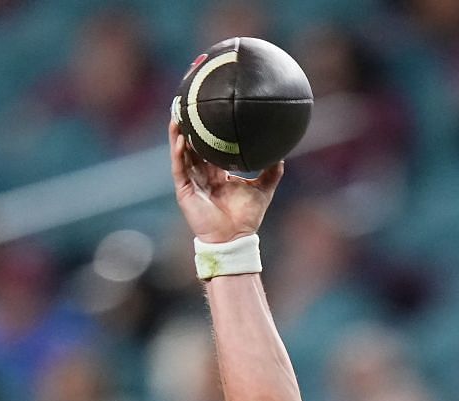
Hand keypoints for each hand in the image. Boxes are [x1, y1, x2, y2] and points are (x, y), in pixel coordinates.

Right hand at [169, 120, 283, 243]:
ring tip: (177, 115)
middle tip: (188, 105)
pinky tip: (180, 138)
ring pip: (182, 153)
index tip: (209, 112)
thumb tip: (281, 154)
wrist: (235, 238)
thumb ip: (272, 172)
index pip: (210, 148)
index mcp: (218, 173)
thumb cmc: (247, 217)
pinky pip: (180, 168)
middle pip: (193, 146)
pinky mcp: (184, 190)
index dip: (208, 132)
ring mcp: (192, 181)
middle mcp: (203, 175)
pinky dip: (179, 153)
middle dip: (189, 127)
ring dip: (178, 135)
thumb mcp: (263, 189)